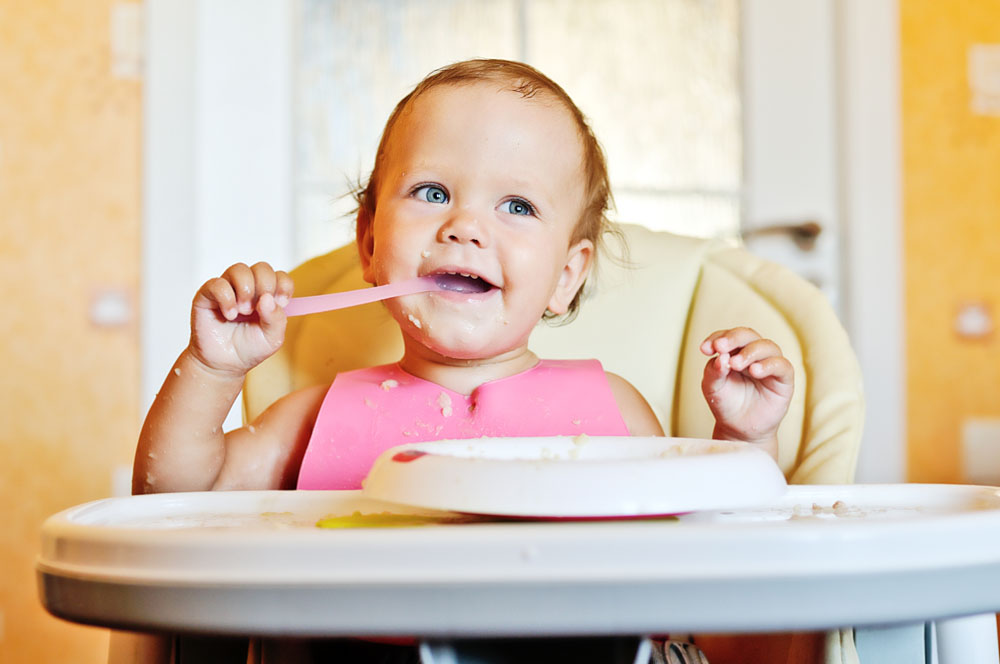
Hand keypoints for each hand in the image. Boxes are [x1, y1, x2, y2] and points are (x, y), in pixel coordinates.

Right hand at [189, 262, 293, 376]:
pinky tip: (229, 315)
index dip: (283, 285)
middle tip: (257, 309)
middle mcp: (248, 288)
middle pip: (262, 268)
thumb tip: (268, 298)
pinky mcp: (208, 294)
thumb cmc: (248, 349)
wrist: (223, 364)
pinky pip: (217, 283)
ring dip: (246, 289)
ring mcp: (228, 289)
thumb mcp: (272, 338)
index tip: (281, 303)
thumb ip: (276, 319)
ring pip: (239, 269)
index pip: (280, 276)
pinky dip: (226, 298)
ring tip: (243, 311)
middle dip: (265, 286)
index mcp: (267, 296)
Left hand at [700, 327, 792, 445]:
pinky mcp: (783, 379)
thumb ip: (713, 371)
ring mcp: (769, 365)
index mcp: (734, 351)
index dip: (717, 337)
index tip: (705, 349)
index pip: (728, 336)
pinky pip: (782, 365)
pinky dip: (769, 365)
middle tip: (720, 348)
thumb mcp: (712, 387)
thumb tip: (721, 357)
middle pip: (748, 335)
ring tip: (735, 364)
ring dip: (750, 352)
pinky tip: (755, 371)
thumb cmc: (726, 404)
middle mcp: (753, 354)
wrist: (739, 429)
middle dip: (733, 339)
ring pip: (767, 346)